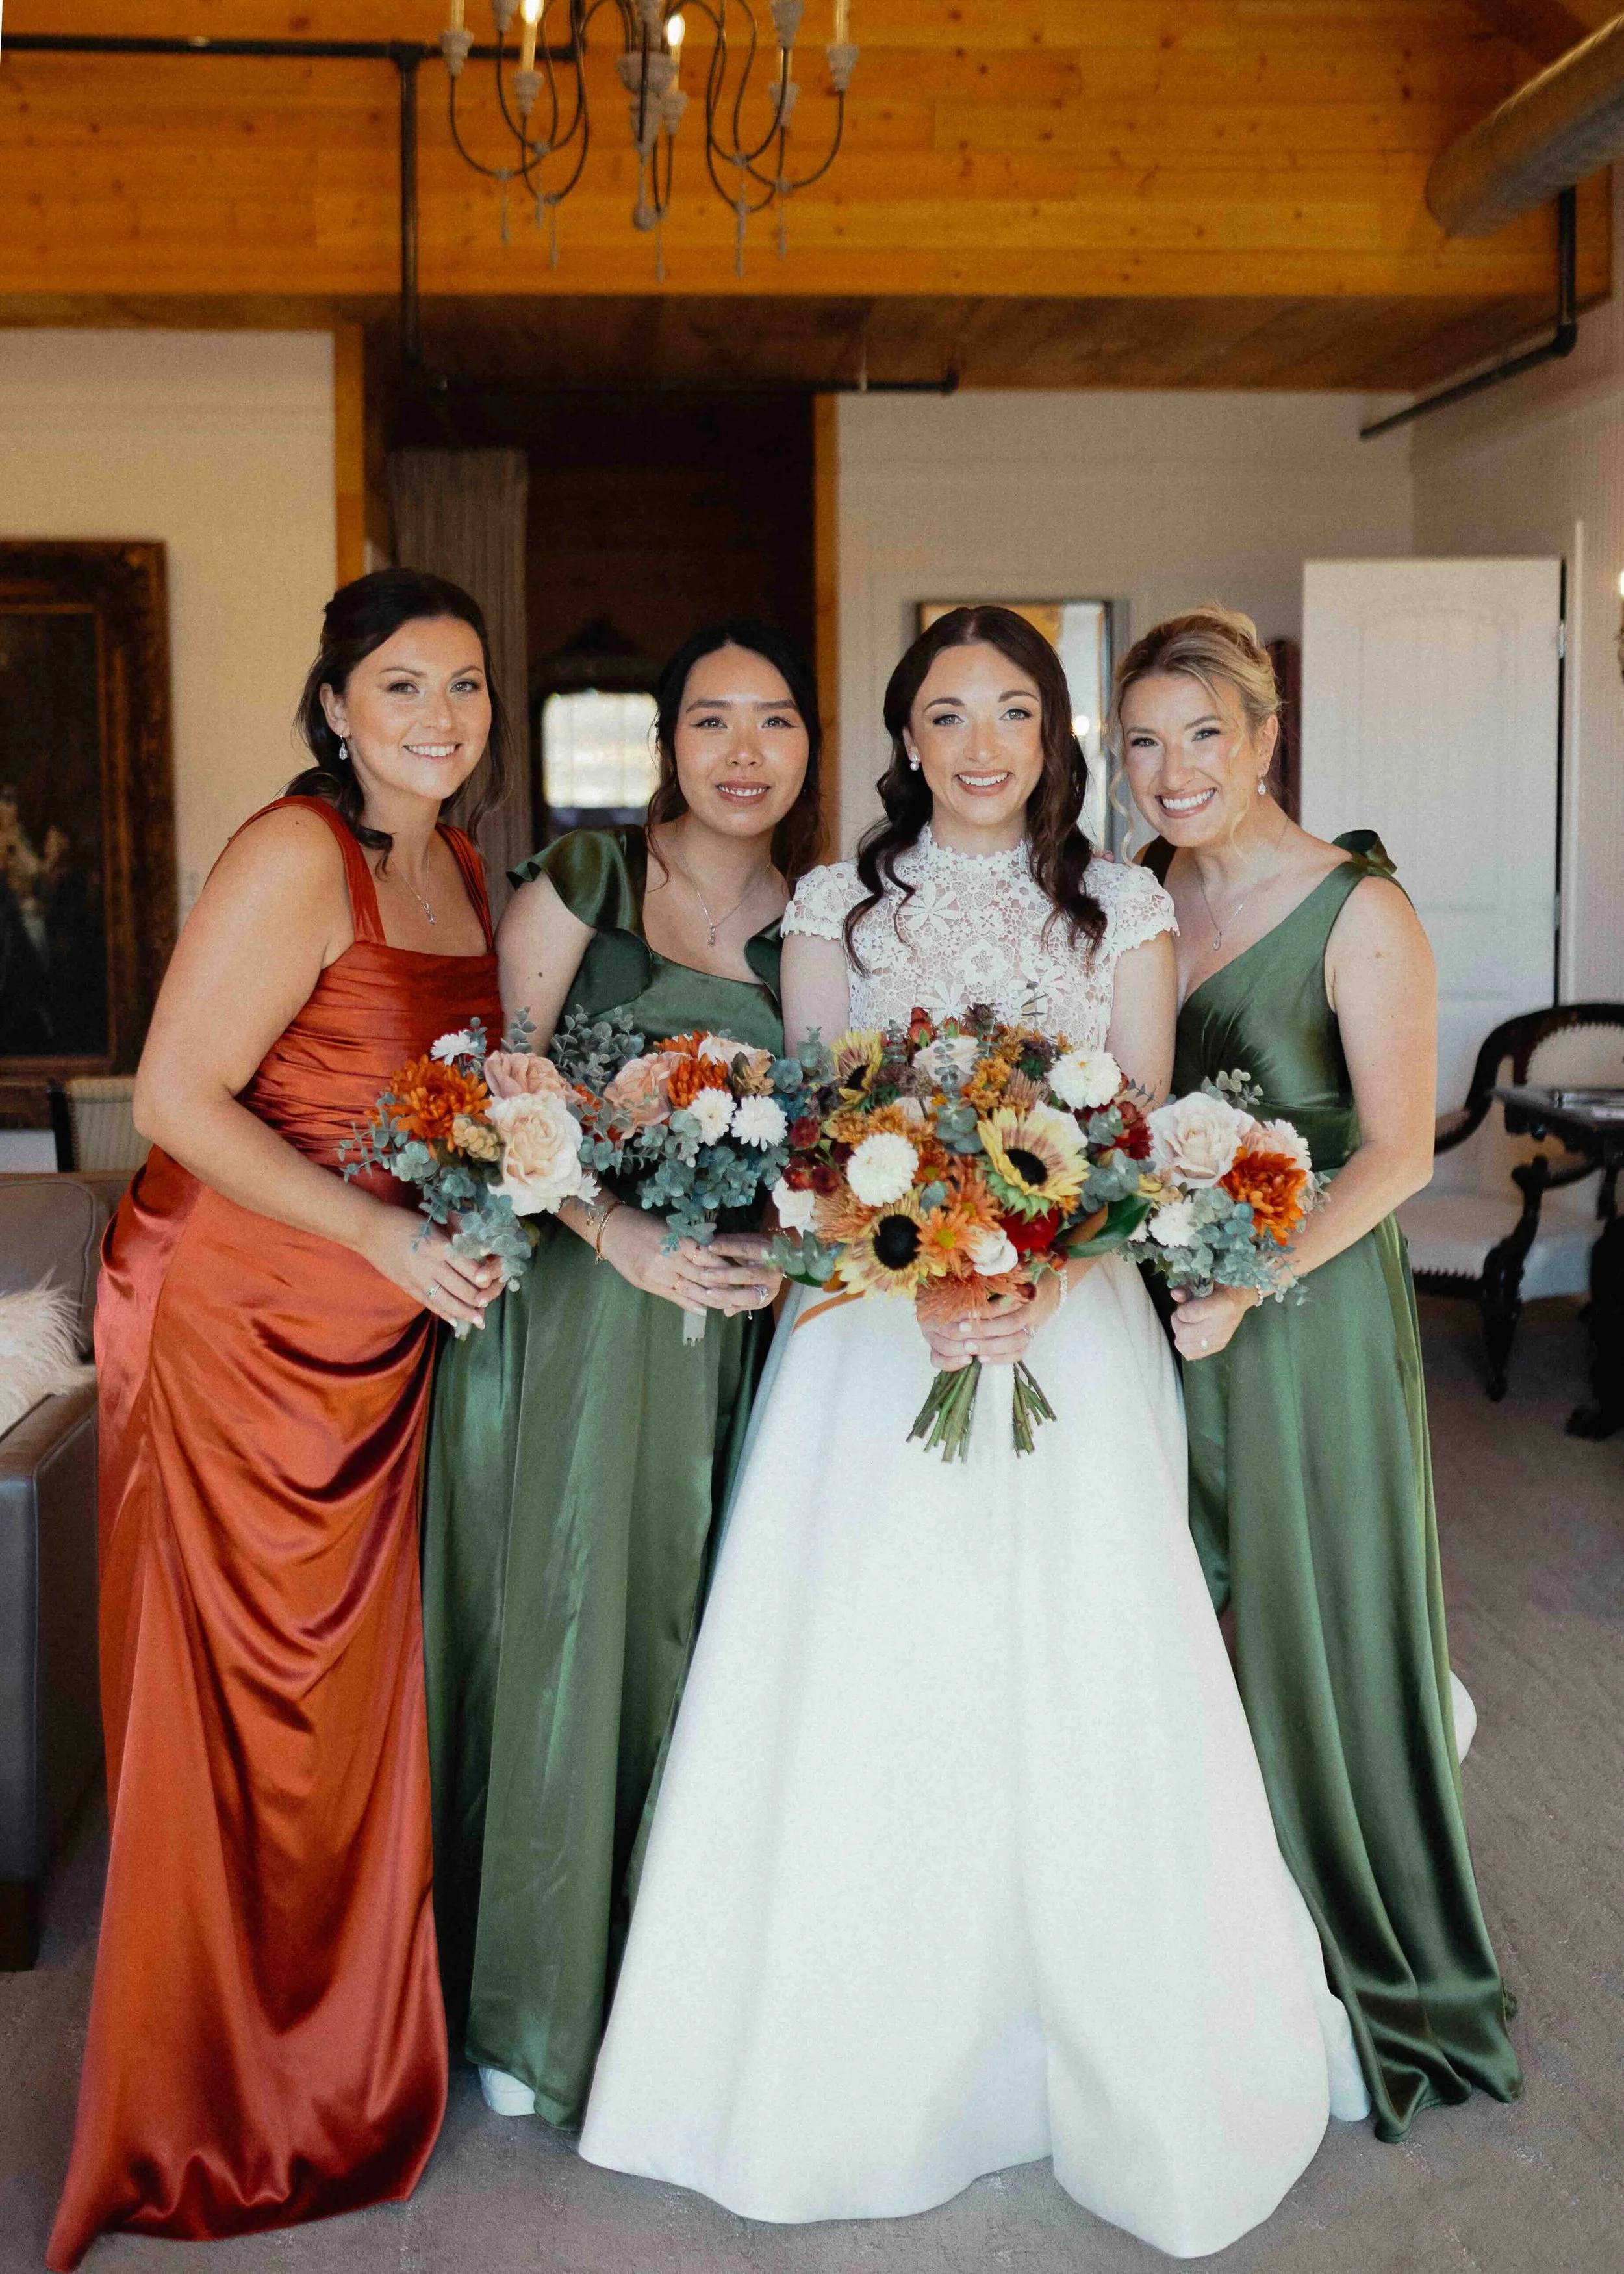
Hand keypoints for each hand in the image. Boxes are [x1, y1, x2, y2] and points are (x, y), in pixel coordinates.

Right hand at [362, 1205, 500, 1330]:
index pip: (469, 1268)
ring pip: (446, 1301)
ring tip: (477, 1321)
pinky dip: (443, 1313)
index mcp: (441, 1246)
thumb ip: (453, 1242)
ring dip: (464, 1312)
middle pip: (461, 1288)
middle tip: (488, 1306)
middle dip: (478, 1300)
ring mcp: (418, 1278)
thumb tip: (476, 1256)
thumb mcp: (434, 1227)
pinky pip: (429, 1303)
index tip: (494, 1284)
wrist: (371, 1229)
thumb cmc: (405, 1221)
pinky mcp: (407, 1286)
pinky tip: (454, 1321)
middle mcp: (431, 1265)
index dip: (484, 1279)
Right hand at [599, 1211, 777, 1318]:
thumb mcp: (668, 1228)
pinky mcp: (648, 1283)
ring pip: (691, 1290)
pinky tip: (703, 1310)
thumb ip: (688, 1243)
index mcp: (676, 1241)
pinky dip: (690, 1304)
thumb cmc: (641, 1224)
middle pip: (702, 1276)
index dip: (724, 1266)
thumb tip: (711, 1254)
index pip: (707, 1256)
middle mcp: (669, 1259)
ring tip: (728, 1303)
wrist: (610, 1230)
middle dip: (723, 1285)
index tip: (741, 1271)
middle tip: (742, 1291)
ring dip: (710, 1298)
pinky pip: (673, 1296)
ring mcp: (657, 1274)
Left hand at [920, 1274, 1061, 1371]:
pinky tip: (982, 1360)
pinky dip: (1001, 1359)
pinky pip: (1019, 1353)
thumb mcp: (1015, 1270)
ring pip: (1015, 1342)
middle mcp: (1031, 1311)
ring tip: (968, 1347)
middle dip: (983, 1329)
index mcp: (1028, 1291)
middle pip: (1010, 1325)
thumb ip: (996, 1273)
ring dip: (990, 1347)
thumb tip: (970, 1275)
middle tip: (960, 1330)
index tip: (964, 1311)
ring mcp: (1032, 1327)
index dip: (985, 1309)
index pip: (1006, 1303)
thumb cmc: (1027, 1276)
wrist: (1051, 1289)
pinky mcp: (1030, 1339)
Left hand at [1170, 1283, 1260, 1361]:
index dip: (1180, 1311)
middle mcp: (1223, 1324)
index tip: (1184, 1305)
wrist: (1241, 1297)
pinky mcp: (1219, 1346)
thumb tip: (1175, 1294)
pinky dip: (1185, 1345)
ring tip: (1185, 1325)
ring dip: (1180, 1336)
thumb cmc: (1221, 1287)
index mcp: (1223, 1304)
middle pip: (1185, 1334)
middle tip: (1180, 1316)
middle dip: (1177, 1323)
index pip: (1190, 1315)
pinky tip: (1190, 1335)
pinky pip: (1192, 1354)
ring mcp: (1222, 1338)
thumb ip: (1188, 1288)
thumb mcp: (1206, 1282)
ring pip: (1186, 1347)